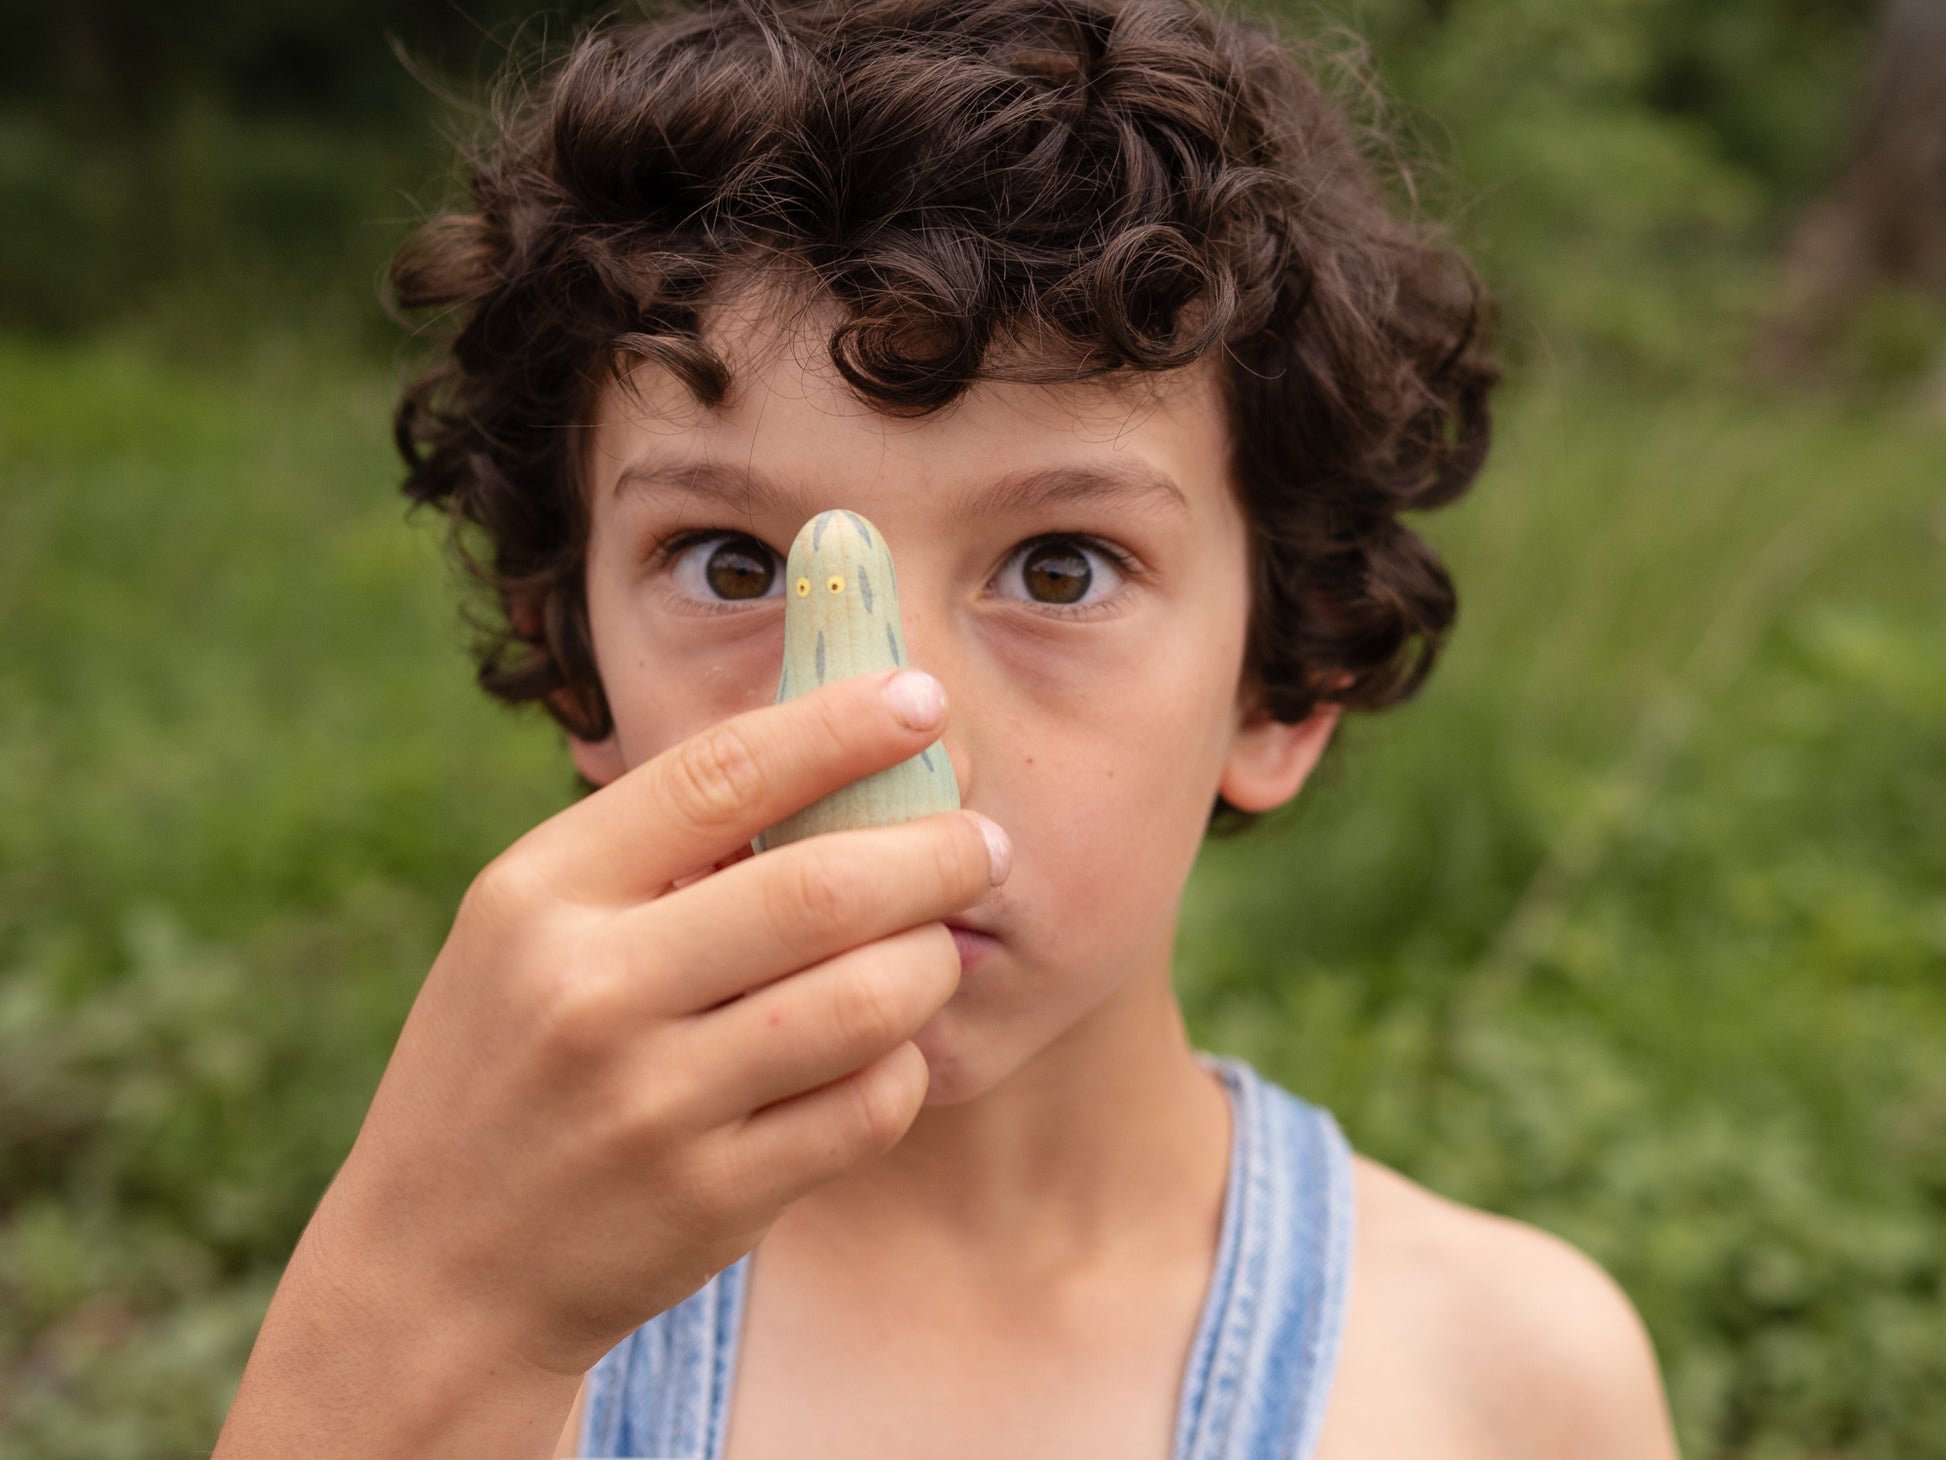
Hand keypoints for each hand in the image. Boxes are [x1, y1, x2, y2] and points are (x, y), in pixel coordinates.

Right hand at [297, 667, 1005, 1379]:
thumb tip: (830, 764)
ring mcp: (651, 1105)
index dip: (839, 729)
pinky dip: (903, 1066)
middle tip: (982, 843)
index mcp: (541, 895)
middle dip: (934, 854)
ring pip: (865, 1000)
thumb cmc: (508, 1062)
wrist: (436, 1272)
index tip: (921, 700)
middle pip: (822, 889)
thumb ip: (650, 855)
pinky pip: (866, 1107)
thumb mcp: (527, 932)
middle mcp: (590, 992)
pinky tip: (889, 1049)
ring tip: (936, 948)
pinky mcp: (710, 1200)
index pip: (718, 775)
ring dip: (931, 962)